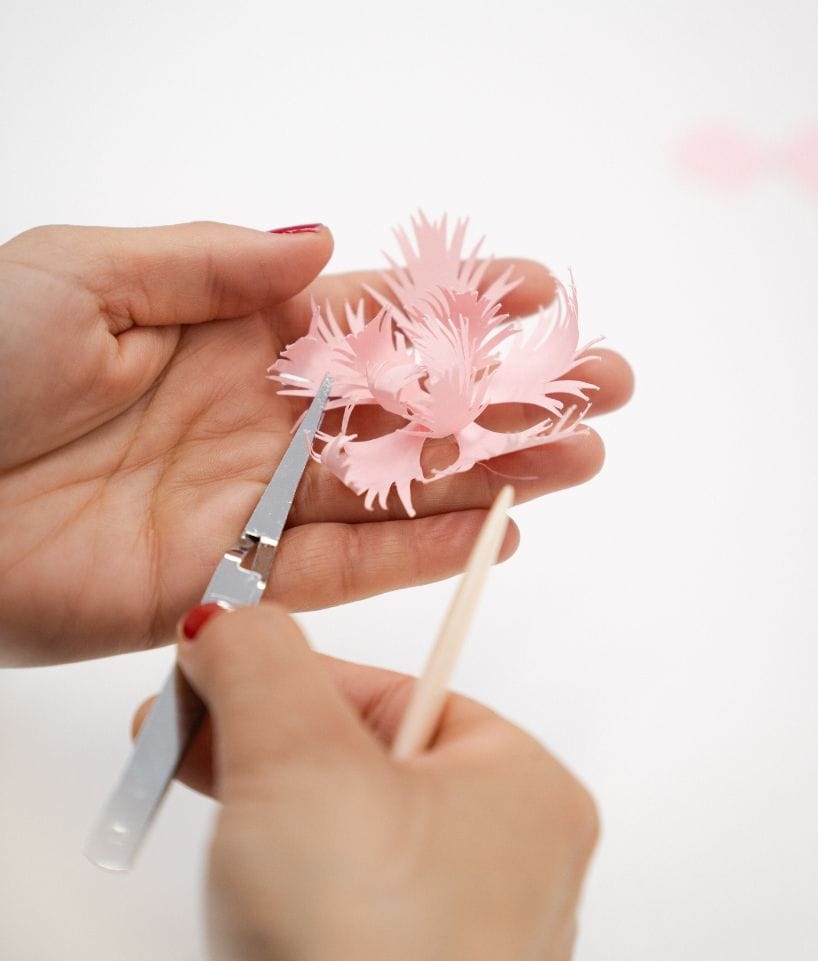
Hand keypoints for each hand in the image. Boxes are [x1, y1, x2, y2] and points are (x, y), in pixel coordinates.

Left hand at [0, 222, 631, 663]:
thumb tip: (322, 242)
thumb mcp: (88, 275)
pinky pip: (340, 571)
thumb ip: (214, 263)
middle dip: (504, 394)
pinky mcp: (228, 587)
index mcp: (228, 334)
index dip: (452, 305)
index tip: (536, 293)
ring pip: (393, 490)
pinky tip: (492, 533)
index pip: (367, 318)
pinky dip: (417, 556)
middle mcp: (254, 420)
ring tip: (577, 457)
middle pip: (404, 408)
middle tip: (599, 383)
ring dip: (488, 474)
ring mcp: (248, 506)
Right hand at [134, 603, 598, 960]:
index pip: (393, 689)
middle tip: (191, 733)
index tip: (222, 665)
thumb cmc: (370, 956)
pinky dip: (282, 874)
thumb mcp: (299, 763)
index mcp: (522, 785)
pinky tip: (246, 885)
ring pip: (344, 828)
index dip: (293, 674)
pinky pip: (338, 895)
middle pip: (363, 756)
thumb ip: (264, 665)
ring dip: (265, 805)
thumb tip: (235, 620)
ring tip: (211, 811)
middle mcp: (506, 858)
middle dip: (263, 740)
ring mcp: (459, 926)